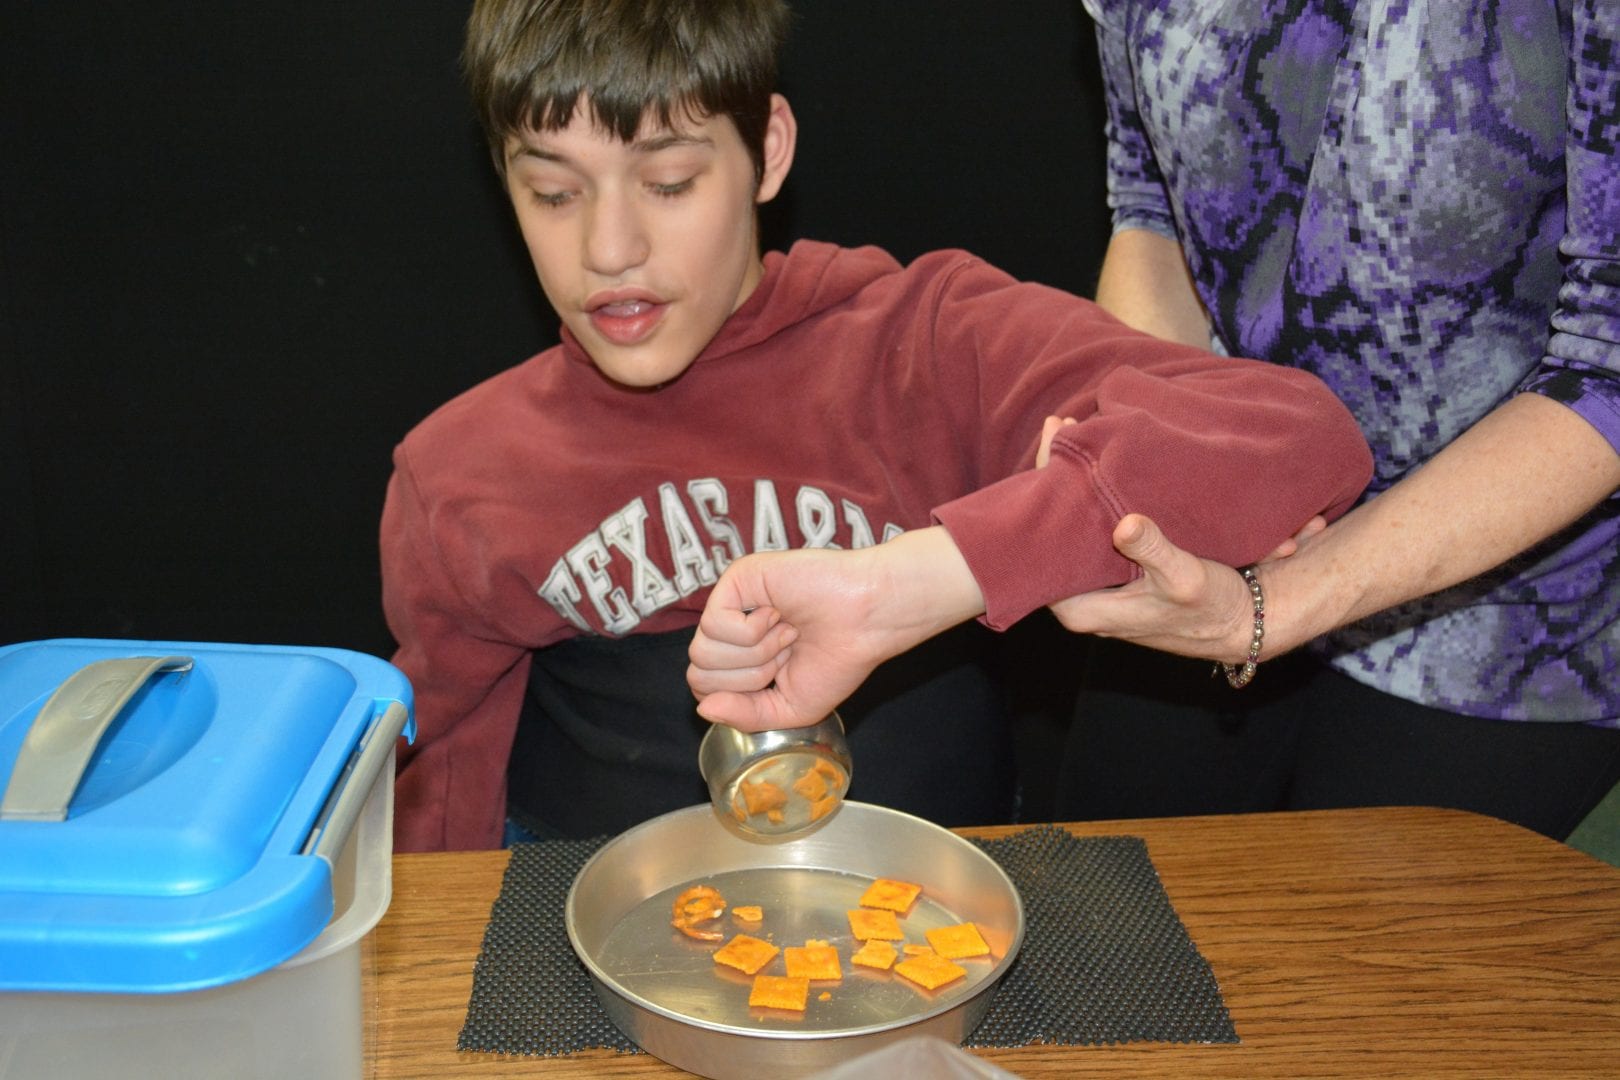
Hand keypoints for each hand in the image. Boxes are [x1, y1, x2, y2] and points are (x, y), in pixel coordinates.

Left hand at [687, 528, 984, 731]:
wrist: (867, 621)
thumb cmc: (838, 660)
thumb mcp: (789, 708)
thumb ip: (745, 715)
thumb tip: (703, 709)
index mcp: (741, 658)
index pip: (705, 690)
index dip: (741, 696)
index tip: (781, 676)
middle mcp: (731, 629)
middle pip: (699, 675)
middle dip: (749, 677)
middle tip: (787, 651)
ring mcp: (731, 603)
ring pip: (703, 652)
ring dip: (755, 654)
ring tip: (787, 632)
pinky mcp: (736, 579)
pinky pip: (714, 625)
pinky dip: (751, 632)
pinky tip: (777, 614)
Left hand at [1035, 415, 1321, 660]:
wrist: (1239, 624)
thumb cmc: (1212, 607)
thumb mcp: (1186, 578)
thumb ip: (1154, 552)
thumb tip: (1124, 525)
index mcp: (1080, 608)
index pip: (1041, 548)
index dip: (1042, 497)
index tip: (1050, 451)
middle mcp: (1078, 598)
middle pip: (1049, 533)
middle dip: (1050, 480)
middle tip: (1058, 428)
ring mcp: (1093, 586)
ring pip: (1069, 528)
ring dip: (1071, 484)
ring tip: (1071, 434)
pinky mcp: (1111, 574)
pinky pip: (1089, 530)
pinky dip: (1090, 496)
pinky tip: (1092, 463)